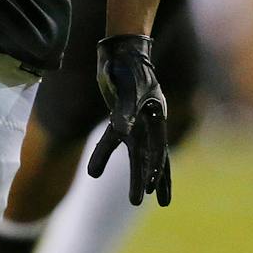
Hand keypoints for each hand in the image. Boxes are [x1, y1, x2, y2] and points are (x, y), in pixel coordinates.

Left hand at [85, 35, 171, 206]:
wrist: (121, 49)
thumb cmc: (126, 66)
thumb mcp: (126, 89)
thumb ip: (124, 112)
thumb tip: (121, 133)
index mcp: (155, 116)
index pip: (156, 147)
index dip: (153, 167)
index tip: (150, 188)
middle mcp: (149, 121)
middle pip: (151, 156)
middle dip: (146, 179)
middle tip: (138, 202)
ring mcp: (136, 120)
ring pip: (139, 154)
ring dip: (137, 175)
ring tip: (137, 201)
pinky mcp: (121, 117)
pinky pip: (116, 141)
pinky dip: (107, 154)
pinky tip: (96, 171)